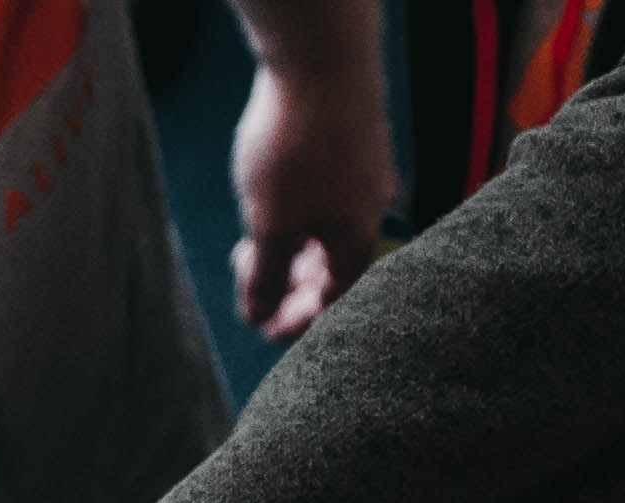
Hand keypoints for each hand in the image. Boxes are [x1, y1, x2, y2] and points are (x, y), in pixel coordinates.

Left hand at [231, 50, 399, 342]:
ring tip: (251, 245)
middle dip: (291, 282)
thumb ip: (264, 276)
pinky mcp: (353, 137)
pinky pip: (329, 193)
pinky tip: (271, 200)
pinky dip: (299, 211)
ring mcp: (366, 167)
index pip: (335, 297)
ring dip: (291, 245)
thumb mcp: (268, 223)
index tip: (262, 326)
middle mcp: (372, 203)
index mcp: (359, 234)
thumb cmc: (294, 145)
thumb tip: (258, 317)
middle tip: (251, 283)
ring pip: (330, 225)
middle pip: (335, 263)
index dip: (298, 320)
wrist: (319, 54)